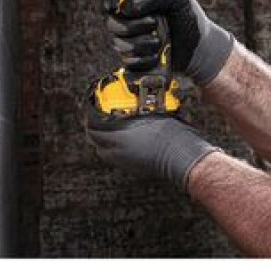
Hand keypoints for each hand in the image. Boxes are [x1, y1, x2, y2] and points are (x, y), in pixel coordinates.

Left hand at [86, 106, 220, 191]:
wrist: (180, 154)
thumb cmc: (169, 133)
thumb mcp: (151, 114)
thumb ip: (134, 111)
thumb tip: (128, 103)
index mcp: (119, 137)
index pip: (93, 127)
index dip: (90, 116)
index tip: (93, 108)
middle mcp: (118, 151)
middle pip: (95, 141)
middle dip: (94, 129)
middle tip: (99, 119)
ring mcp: (124, 161)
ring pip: (104, 151)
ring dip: (103, 140)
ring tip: (110, 129)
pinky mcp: (132, 167)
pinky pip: (115, 157)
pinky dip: (114, 148)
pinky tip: (124, 140)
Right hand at [106, 0, 234, 85]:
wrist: (200, 50)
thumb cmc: (190, 20)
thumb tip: (130, 6)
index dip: (107, 0)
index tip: (120, 7)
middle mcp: (131, 18)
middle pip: (112, 22)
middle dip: (134, 26)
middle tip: (154, 24)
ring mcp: (131, 39)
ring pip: (119, 43)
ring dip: (143, 45)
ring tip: (160, 42)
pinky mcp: (134, 58)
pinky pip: (127, 61)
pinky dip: (144, 61)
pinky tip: (157, 56)